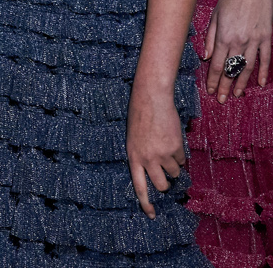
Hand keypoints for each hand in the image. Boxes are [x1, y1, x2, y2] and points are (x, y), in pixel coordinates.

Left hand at [126, 83, 185, 217]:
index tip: (151, 215)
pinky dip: (179, 153)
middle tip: (166, 175)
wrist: (151, 99)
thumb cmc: (139, 117)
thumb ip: (141, 156)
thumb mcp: (134, 139)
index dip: (146, 203)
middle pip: (162, 185)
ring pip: (175, 173)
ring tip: (166, 147)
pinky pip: (182, 160)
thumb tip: (155, 173)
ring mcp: (162, 154)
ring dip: (174, 165)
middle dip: (166, 183)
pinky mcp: (176, 148)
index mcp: (133, 157)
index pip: (139, 186)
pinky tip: (171, 139)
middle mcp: (147, 159)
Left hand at [203, 0, 272, 101]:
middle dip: (225, 86)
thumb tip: (204, 55)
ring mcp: (255, 40)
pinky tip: (260, 82)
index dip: (213, 79)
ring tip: (237, 94)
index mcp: (224, 36)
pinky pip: (265, 58)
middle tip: (222, 99)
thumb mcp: (214, 14)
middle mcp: (239, 41)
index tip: (210, 90)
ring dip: (242, 82)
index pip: (216, 64)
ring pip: (248, 67)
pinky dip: (263, 71)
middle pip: (231, 69)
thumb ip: (209, 36)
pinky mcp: (267, 37)